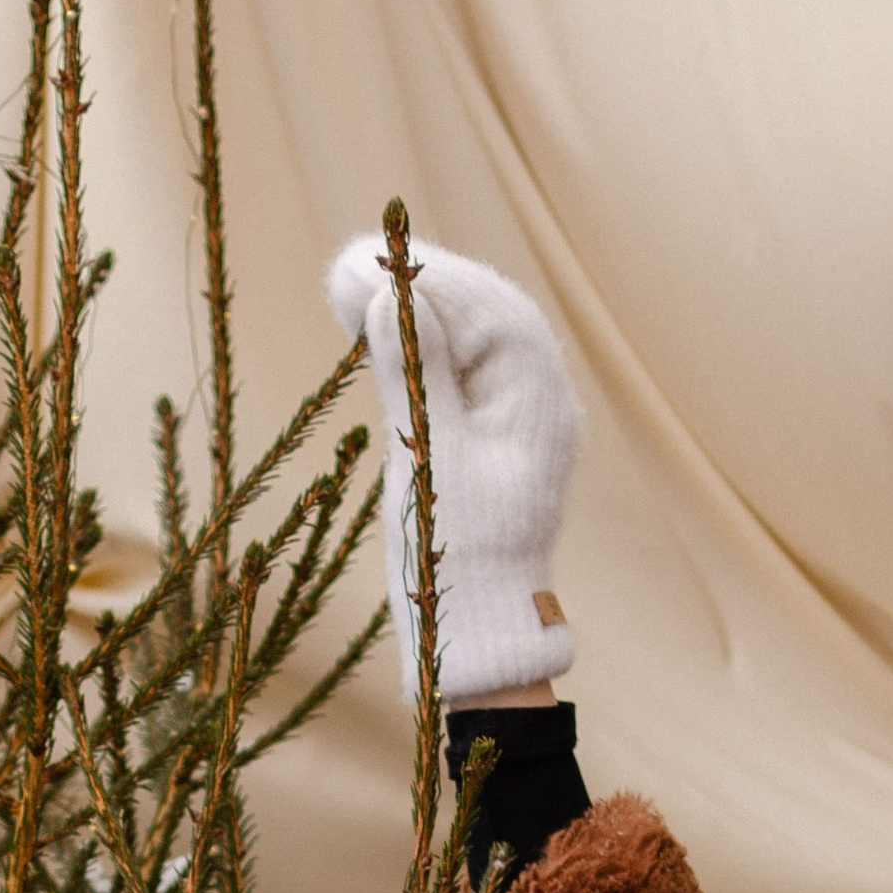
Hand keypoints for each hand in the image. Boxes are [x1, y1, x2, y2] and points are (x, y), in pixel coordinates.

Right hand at [327, 233, 581, 706]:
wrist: (480, 629)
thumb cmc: (457, 555)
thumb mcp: (429, 458)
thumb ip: (415, 374)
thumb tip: (391, 298)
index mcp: (541, 406)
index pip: (492, 311)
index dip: (427, 280)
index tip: (362, 264)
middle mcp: (543, 404)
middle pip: (487, 314)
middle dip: (421, 286)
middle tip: (348, 267)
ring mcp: (523, 420)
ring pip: (475, 338)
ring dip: (419, 310)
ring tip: (353, 290)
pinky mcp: (496, 437)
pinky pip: (466, 370)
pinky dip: (425, 346)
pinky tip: (385, 334)